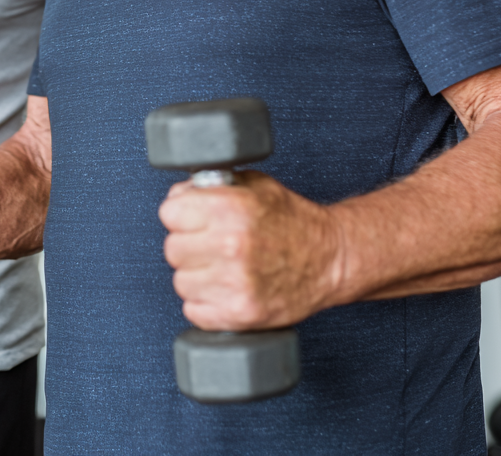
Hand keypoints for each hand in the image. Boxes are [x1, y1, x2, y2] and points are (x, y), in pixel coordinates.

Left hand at [158, 172, 344, 330]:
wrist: (331, 258)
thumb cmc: (292, 220)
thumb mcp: (253, 185)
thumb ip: (210, 187)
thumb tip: (177, 197)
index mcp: (231, 208)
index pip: (169, 212)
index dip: (181, 214)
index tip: (192, 218)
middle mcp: (230, 245)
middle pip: (172, 248)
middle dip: (188, 245)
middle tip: (211, 244)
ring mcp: (234, 283)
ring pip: (181, 282)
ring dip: (197, 276)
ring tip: (223, 268)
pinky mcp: (240, 314)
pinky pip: (194, 311)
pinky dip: (207, 303)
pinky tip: (226, 289)